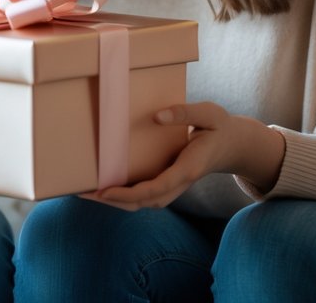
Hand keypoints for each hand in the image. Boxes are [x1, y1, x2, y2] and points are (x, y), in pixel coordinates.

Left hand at [81, 101, 246, 211]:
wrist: (233, 145)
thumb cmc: (219, 127)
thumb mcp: (209, 113)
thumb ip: (185, 113)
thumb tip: (157, 116)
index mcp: (189, 169)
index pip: (156, 188)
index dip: (129, 193)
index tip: (105, 191)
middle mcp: (179, 182)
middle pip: (144, 202)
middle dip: (113, 202)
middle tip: (83, 194)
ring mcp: (174, 186)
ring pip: (142, 203)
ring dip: (115, 202)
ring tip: (86, 193)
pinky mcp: (168, 183)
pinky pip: (144, 195)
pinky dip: (123, 196)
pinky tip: (104, 188)